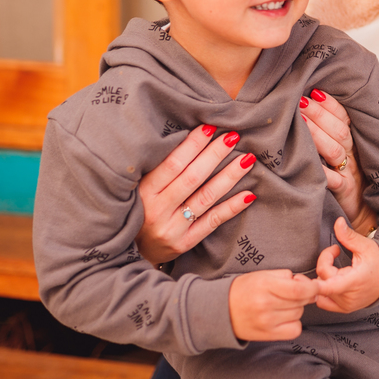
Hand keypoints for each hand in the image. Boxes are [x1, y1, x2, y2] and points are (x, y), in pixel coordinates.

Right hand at [135, 125, 257, 263]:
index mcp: (143, 192)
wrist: (130, 251)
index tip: (210, 127)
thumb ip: (158, 168)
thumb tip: (191, 137)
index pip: (172, 164)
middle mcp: (156, 211)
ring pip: (206, 198)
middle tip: (233, 137)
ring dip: (229, 177)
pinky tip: (248, 194)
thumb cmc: (138, 209)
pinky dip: (231, 207)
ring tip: (246, 159)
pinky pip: (212, 222)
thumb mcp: (139, 188)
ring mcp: (171, 229)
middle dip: (214, 155)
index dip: (193, 145)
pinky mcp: (184, 243)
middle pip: (192, 178)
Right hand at [229, 270, 319, 340]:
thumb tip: (306, 283)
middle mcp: (266, 305)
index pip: (299, 289)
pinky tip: (285, 317)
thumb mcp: (261, 275)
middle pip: (301, 301)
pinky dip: (294, 323)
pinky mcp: (268, 335)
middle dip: (304, 295)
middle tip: (294, 292)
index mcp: (265, 285)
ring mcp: (267, 322)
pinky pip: (294, 329)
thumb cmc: (243, 290)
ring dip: (297, 308)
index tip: (315, 285)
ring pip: (299, 314)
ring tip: (282, 304)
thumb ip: (284, 276)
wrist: (221, 311)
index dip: (313, 287)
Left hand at [301, 89, 364, 223]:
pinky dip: (323, 173)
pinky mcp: (346, 192)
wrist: (365, 215)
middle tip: (301, 101)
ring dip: (317, 135)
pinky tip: (310, 164)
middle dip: (319, 114)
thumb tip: (307, 110)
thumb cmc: (349, 181)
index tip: (314, 91)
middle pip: (339, 131)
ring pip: (335, 151)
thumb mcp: (342, 156)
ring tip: (300, 121)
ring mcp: (350, 173)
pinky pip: (335, 181)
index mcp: (353, 144)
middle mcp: (352, 156)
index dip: (330, 105)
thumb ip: (330, 136)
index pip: (344, 119)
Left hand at [315, 217, 378, 312]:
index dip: (313, 282)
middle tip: (336, 251)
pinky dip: (322, 291)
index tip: (314, 270)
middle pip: (322, 279)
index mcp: (354, 281)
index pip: (327, 286)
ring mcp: (346, 305)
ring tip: (336, 267)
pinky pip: (323, 302)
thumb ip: (348, 236)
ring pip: (320, 291)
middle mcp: (349, 297)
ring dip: (324, 276)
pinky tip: (331, 279)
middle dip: (325, 261)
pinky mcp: (344, 309)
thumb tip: (337, 222)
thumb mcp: (365, 246)